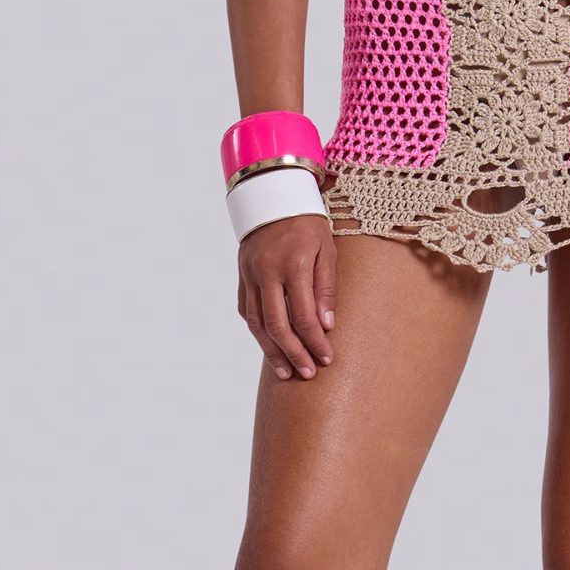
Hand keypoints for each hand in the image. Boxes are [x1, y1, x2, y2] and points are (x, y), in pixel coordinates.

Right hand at [237, 214, 336, 379]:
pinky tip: (269, 345)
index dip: (315, 341)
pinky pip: (246, 310)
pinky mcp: (242, 276)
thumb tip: (326, 325)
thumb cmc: (307, 223)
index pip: (303, 315)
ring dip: (272, 351)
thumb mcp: (326, 250)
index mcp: (293, 265)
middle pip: (278, 325)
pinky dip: (258, 331)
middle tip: (307, 373)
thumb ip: (326, 287)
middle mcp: (267, 272)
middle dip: (294, 354)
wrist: (273, 196)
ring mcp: (250, 275)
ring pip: (257, 323)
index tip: (327, 358)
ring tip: (286, 371)